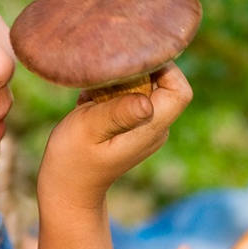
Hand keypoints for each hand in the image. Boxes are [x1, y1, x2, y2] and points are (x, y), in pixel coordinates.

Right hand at [37, 64, 192, 213]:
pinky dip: (113, 90)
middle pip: (165, 84)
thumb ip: (117, 113)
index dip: (163, 68)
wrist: (67, 188)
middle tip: (105, 74)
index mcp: (151, 129)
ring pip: (147, 87)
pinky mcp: (132, 124)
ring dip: (122, 81)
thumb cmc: (72, 159)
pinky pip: (132, 95)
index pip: (180, 90)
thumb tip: (147, 102)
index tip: (131, 60)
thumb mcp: (88, 130)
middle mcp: (156, 127)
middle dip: (138, 70)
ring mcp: (146, 127)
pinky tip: (91, 102)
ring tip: (94, 93)